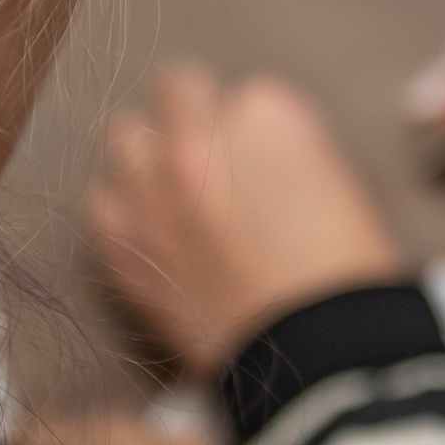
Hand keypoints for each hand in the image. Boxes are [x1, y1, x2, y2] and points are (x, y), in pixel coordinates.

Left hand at [86, 64, 405, 376]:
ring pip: (124, 133)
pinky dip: (123, 208)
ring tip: (173, 186)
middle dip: (196, 117)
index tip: (267, 162)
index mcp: (265, 114)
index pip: (248, 94)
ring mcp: (151, 189)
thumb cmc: (344, 272)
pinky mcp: (123, 244)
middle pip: (176, 89)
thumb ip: (282, 149)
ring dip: (149, 153)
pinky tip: (151, 228)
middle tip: (216, 159)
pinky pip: (100, 200)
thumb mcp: (334, 181)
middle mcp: (197, 139)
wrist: (318, 354)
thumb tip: (251, 156)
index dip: (258, 131)